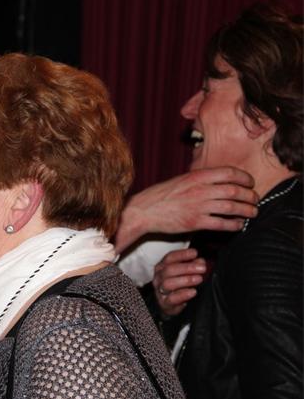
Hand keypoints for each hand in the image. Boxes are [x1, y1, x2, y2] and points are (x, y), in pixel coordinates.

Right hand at [114, 166, 257, 252]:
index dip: (245, 178)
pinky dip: (234, 224)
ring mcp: (198, 207)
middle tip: (255, 199)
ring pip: (232, 208)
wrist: (144, 211)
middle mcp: (200, 190)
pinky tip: (238, 225)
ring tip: (252, 213)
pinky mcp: (195, 222)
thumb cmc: (161, 195)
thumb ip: (200, 179)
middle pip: (235, 191)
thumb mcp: (182, 180)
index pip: (230, 173)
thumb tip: (220, 181)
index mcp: (197, 176)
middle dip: (250, 196)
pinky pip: (221, 224)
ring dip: (247, 211)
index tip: (250, 183)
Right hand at [153, 248, 205, 316]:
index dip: (182, 254)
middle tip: (202, 268)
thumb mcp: (185, 273)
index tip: (194, 253)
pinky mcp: (164, 303)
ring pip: (168, 283)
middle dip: (187, 268)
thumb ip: (193, 265)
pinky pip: (171, 298)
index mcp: (162, 267)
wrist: (169, 304)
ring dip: (185, 280)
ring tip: (198, 279)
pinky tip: (193, 291)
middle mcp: (158, 277)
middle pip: (169, 269)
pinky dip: (183, 294)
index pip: (169, 258)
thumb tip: (200, 261)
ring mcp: (159, 290)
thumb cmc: (177, 285)